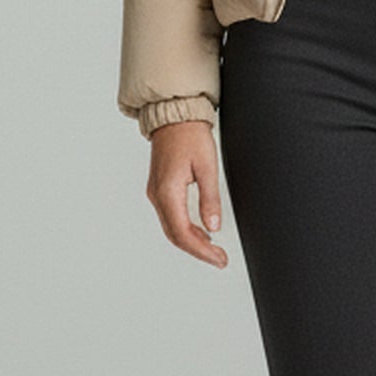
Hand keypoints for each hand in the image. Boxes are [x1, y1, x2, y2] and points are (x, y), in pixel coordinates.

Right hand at [146, 120, 228, 268]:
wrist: (174, 116)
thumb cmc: (190, 135)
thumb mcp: (207, 167)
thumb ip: (210, 199)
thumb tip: (213, 226)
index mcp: (168, 192)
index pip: (183, 233)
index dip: (202, 251)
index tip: (218, 258)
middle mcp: (157, 195)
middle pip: (175, 235)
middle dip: (198, 250)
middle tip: (219, 259)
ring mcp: (156, 193)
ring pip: (172, 228)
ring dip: (192, 241)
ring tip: (214, 249)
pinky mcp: (160, 189)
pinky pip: (170, 217)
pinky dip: (185, 229)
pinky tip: (201, 232)